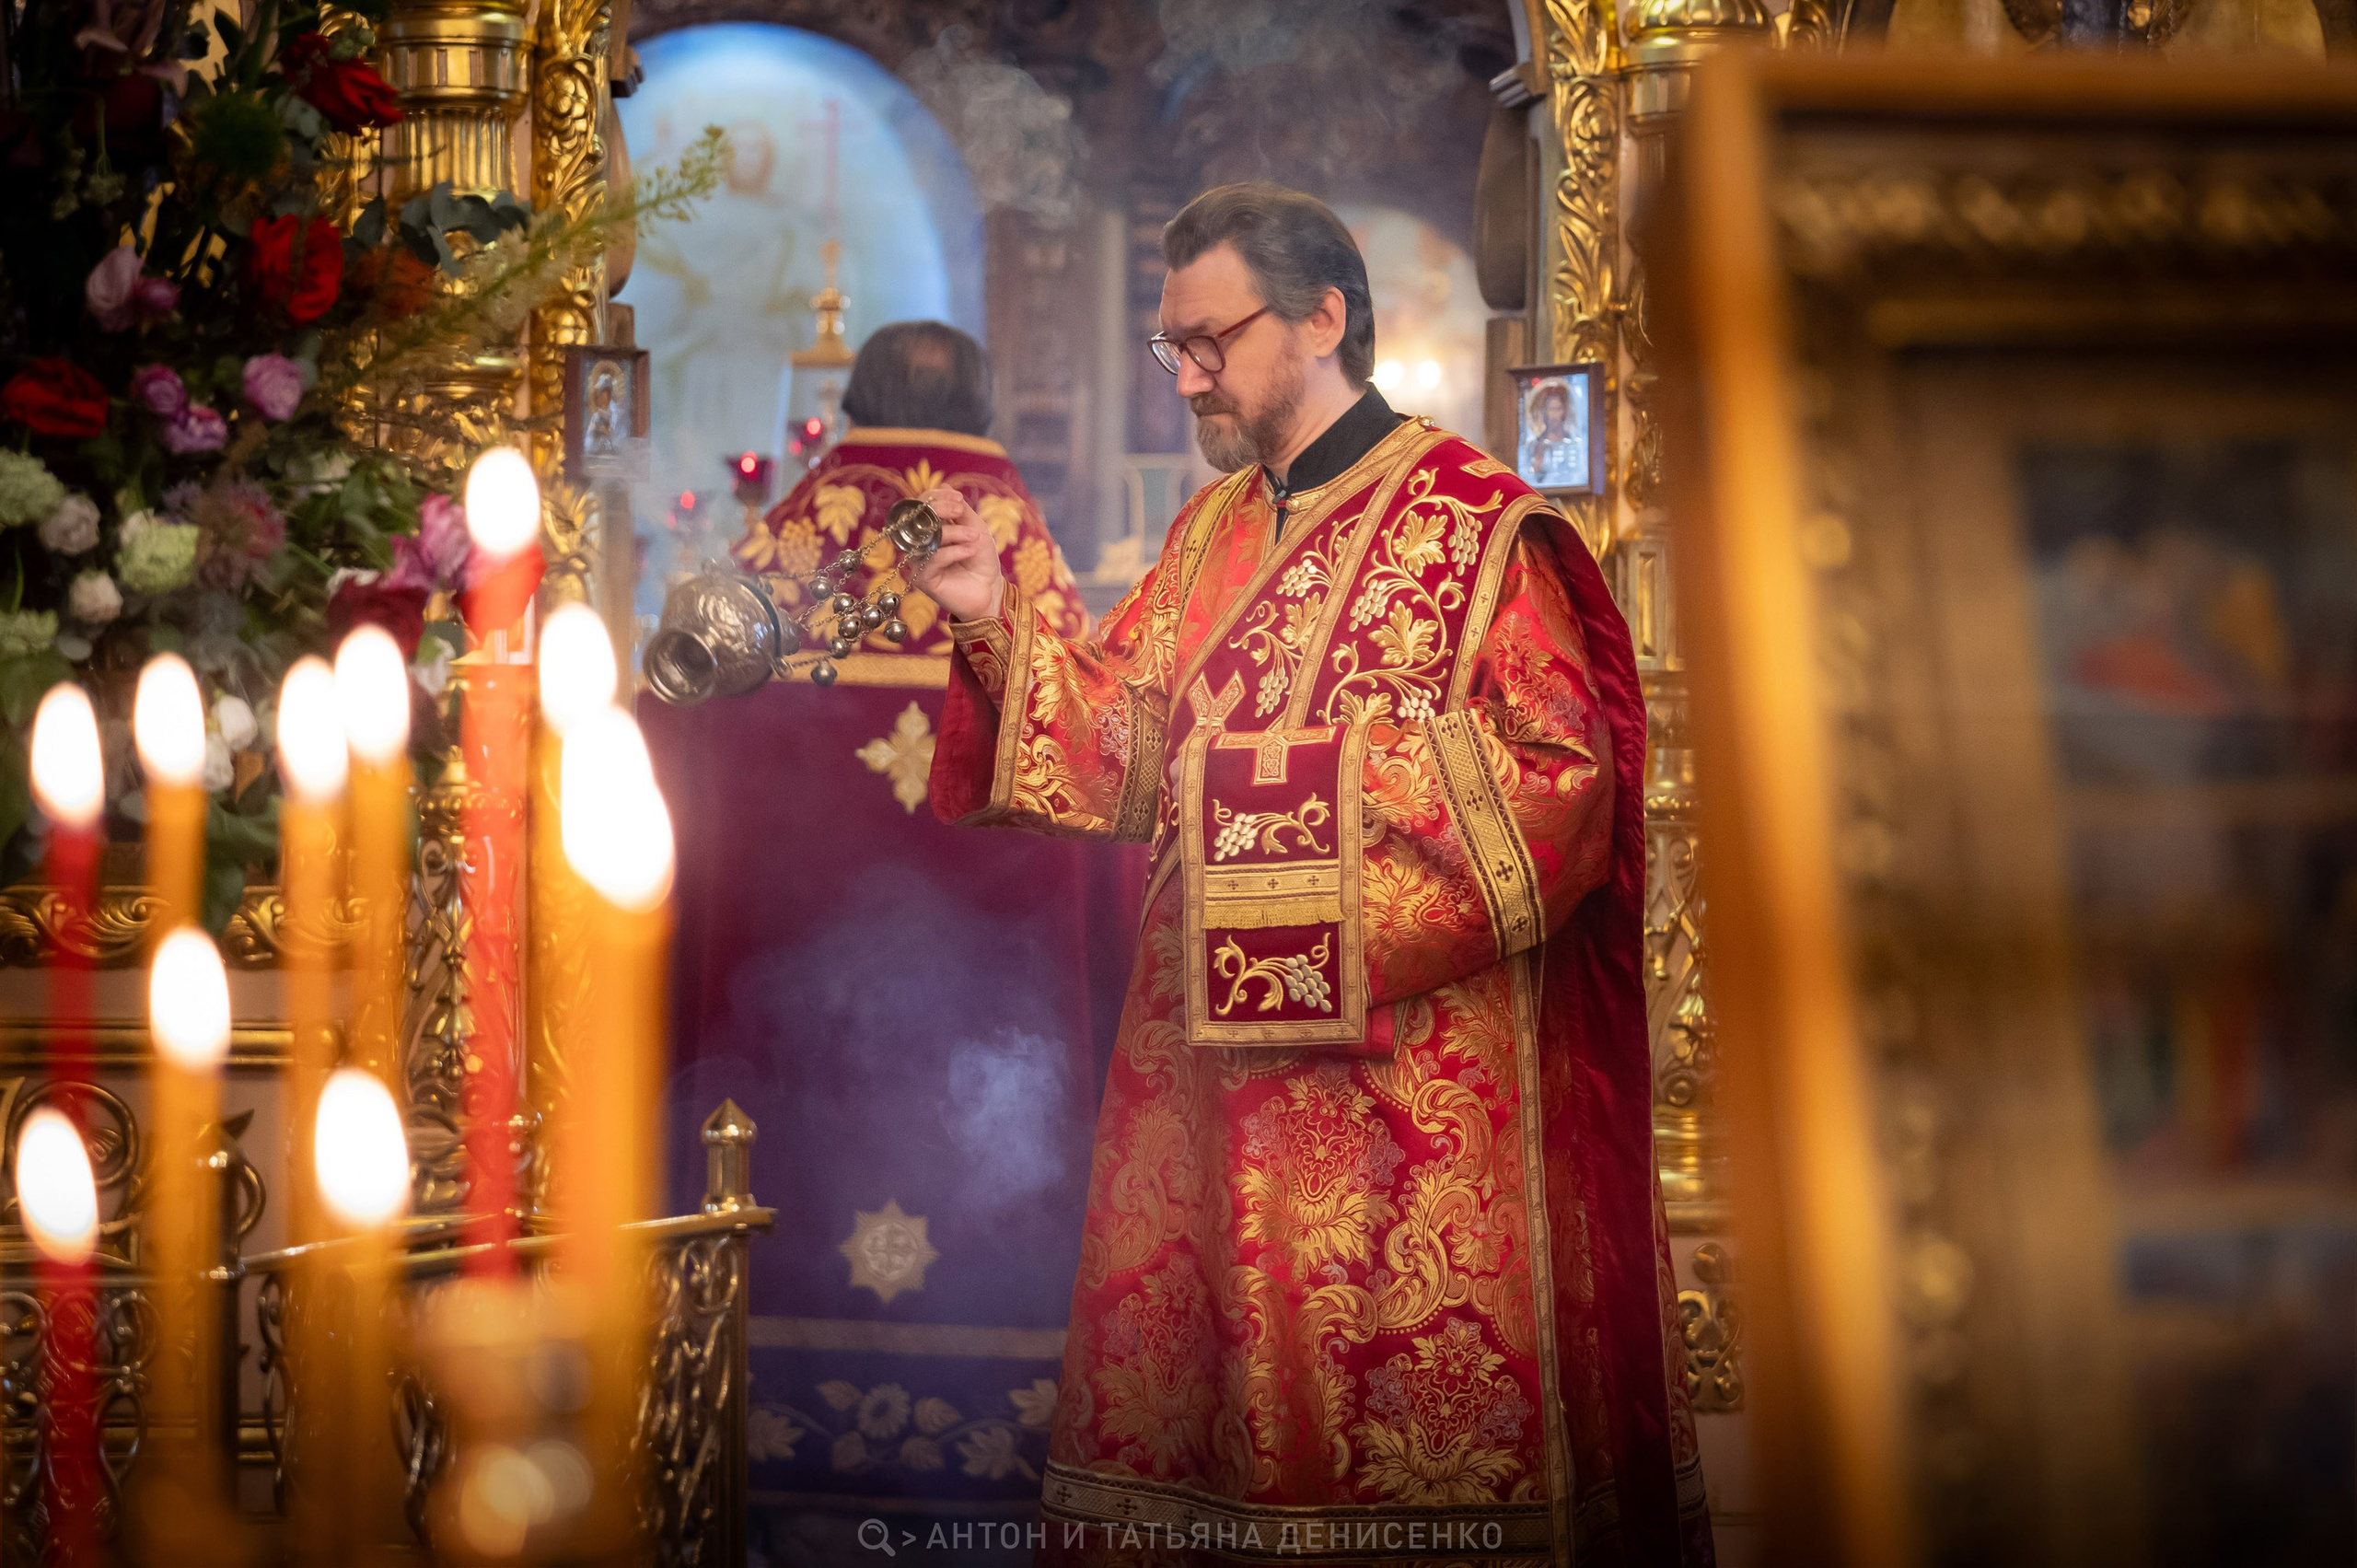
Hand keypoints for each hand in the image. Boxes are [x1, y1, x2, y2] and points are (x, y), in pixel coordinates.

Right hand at [902, 487, 1004, 623]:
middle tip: (960, 511)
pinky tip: (970, 551)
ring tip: (974, 538)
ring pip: (926, 538)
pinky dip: (954, 551)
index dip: (936, 497)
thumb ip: (960, 510)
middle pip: (917, 518)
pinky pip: (932, 558)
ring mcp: (919, 561)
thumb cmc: (982, 560)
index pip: (921, 506)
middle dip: (940, 509)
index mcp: (930, 529)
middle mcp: (920, 543)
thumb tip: (945, 486)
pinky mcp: (922, 579)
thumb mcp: (975, 529)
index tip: (958, 498)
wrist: (990, 591)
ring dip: (953, 533)